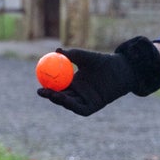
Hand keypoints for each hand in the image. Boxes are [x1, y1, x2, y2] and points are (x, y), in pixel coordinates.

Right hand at [37, 36, 159, 116]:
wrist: (121, 70)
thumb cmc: (103, 61)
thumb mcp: (85, 57)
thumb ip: (72, 55)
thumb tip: (57, 50)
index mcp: (73, 83)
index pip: (56, 87)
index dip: (46, 88)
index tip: (39, 84)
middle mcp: (77, 93)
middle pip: (60, 97)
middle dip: (49, 96)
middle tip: (41, 91)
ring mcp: (85, 100)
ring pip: (69, 103)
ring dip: (60, 100)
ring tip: (52, 94)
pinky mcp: (93, 107)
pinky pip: (81, 109)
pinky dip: (73, 106)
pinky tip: (66, 100)